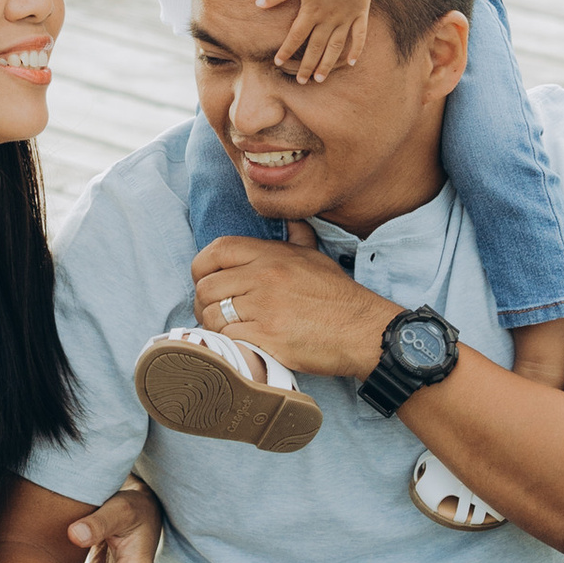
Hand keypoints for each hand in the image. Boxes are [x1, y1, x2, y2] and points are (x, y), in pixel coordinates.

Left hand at [192, 221, 391, 380]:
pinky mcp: (267, 337)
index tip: (205, 280)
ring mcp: (264, 308)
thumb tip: (292, 220)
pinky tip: (242, 343)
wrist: (362, 330)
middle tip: (214, 312)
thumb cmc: (338, 296)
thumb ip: (296, 237)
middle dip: (204, 302)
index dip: (201, 267)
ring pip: (212, 314)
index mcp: (271, 255)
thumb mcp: (315, 257)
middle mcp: (263, 277)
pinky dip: (229, 342)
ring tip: (228, 329)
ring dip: (215, 325)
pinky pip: (228, 337)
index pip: (216, 250)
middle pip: (207, 286)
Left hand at [254, 0, 374, 79]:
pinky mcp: (359, 13)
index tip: (278, 62)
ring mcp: (345, 18)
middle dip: (307, 66)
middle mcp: (328, 19)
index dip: (286, 50)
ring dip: (328, 64)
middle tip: (301, 81)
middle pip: (316, 47)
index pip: (295, 36)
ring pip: (335, 47)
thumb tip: (257, 3)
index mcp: (311, 11)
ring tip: (321, 78)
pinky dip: (356, 50)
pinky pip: (359, 36)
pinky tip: (351, 62)